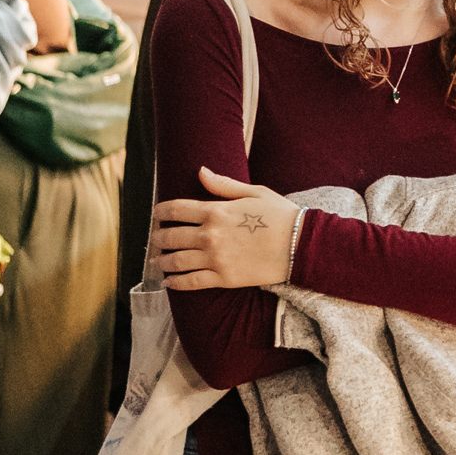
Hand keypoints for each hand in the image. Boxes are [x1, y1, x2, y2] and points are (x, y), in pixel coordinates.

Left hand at [149, 170, 302, 291]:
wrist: (300, 245)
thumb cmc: (280, 215)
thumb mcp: (254, 192)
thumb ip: (223, 185)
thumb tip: (200, 172)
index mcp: (216, 211)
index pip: (176, 209)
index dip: (161, 211)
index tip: (156, 213)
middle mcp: (210, 235)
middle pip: (171, 236)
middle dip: (159, 237)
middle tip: (155, 238)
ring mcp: (215, 259)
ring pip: (176, 261)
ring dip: (162, 260)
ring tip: (158, 260)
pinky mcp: (223, 278)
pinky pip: (191, 282)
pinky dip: (175, 282)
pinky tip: (168, 281)